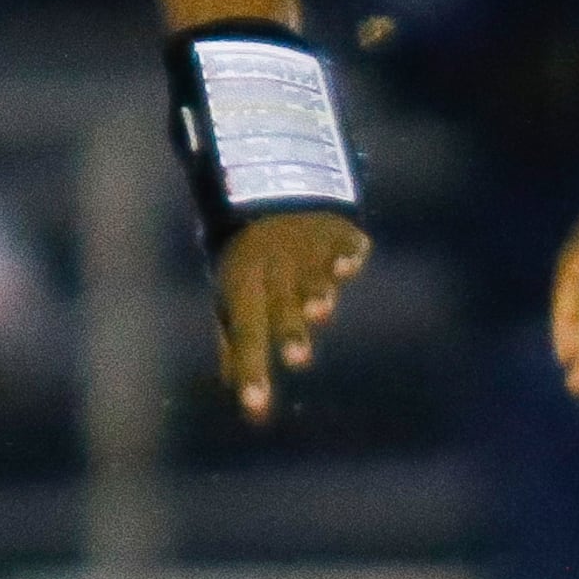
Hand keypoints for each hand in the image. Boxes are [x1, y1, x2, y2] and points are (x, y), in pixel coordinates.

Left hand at [215, 210, 366, 421]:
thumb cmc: (248, 245)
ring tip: (321, 309)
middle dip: (289, 330)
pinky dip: (347, 253)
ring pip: (313, 276)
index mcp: (242, 282)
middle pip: (281, 306)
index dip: (250, 368)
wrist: (270, 172)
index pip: (243, 330)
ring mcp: (307, 247)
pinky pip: (344, 243)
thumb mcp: (231, 283)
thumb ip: (233, 332)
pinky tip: (350, 261)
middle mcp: (275, 269)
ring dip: (316, 292)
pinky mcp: (337, 229)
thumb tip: (228, 383)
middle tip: (297, 357)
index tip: (256, 406)